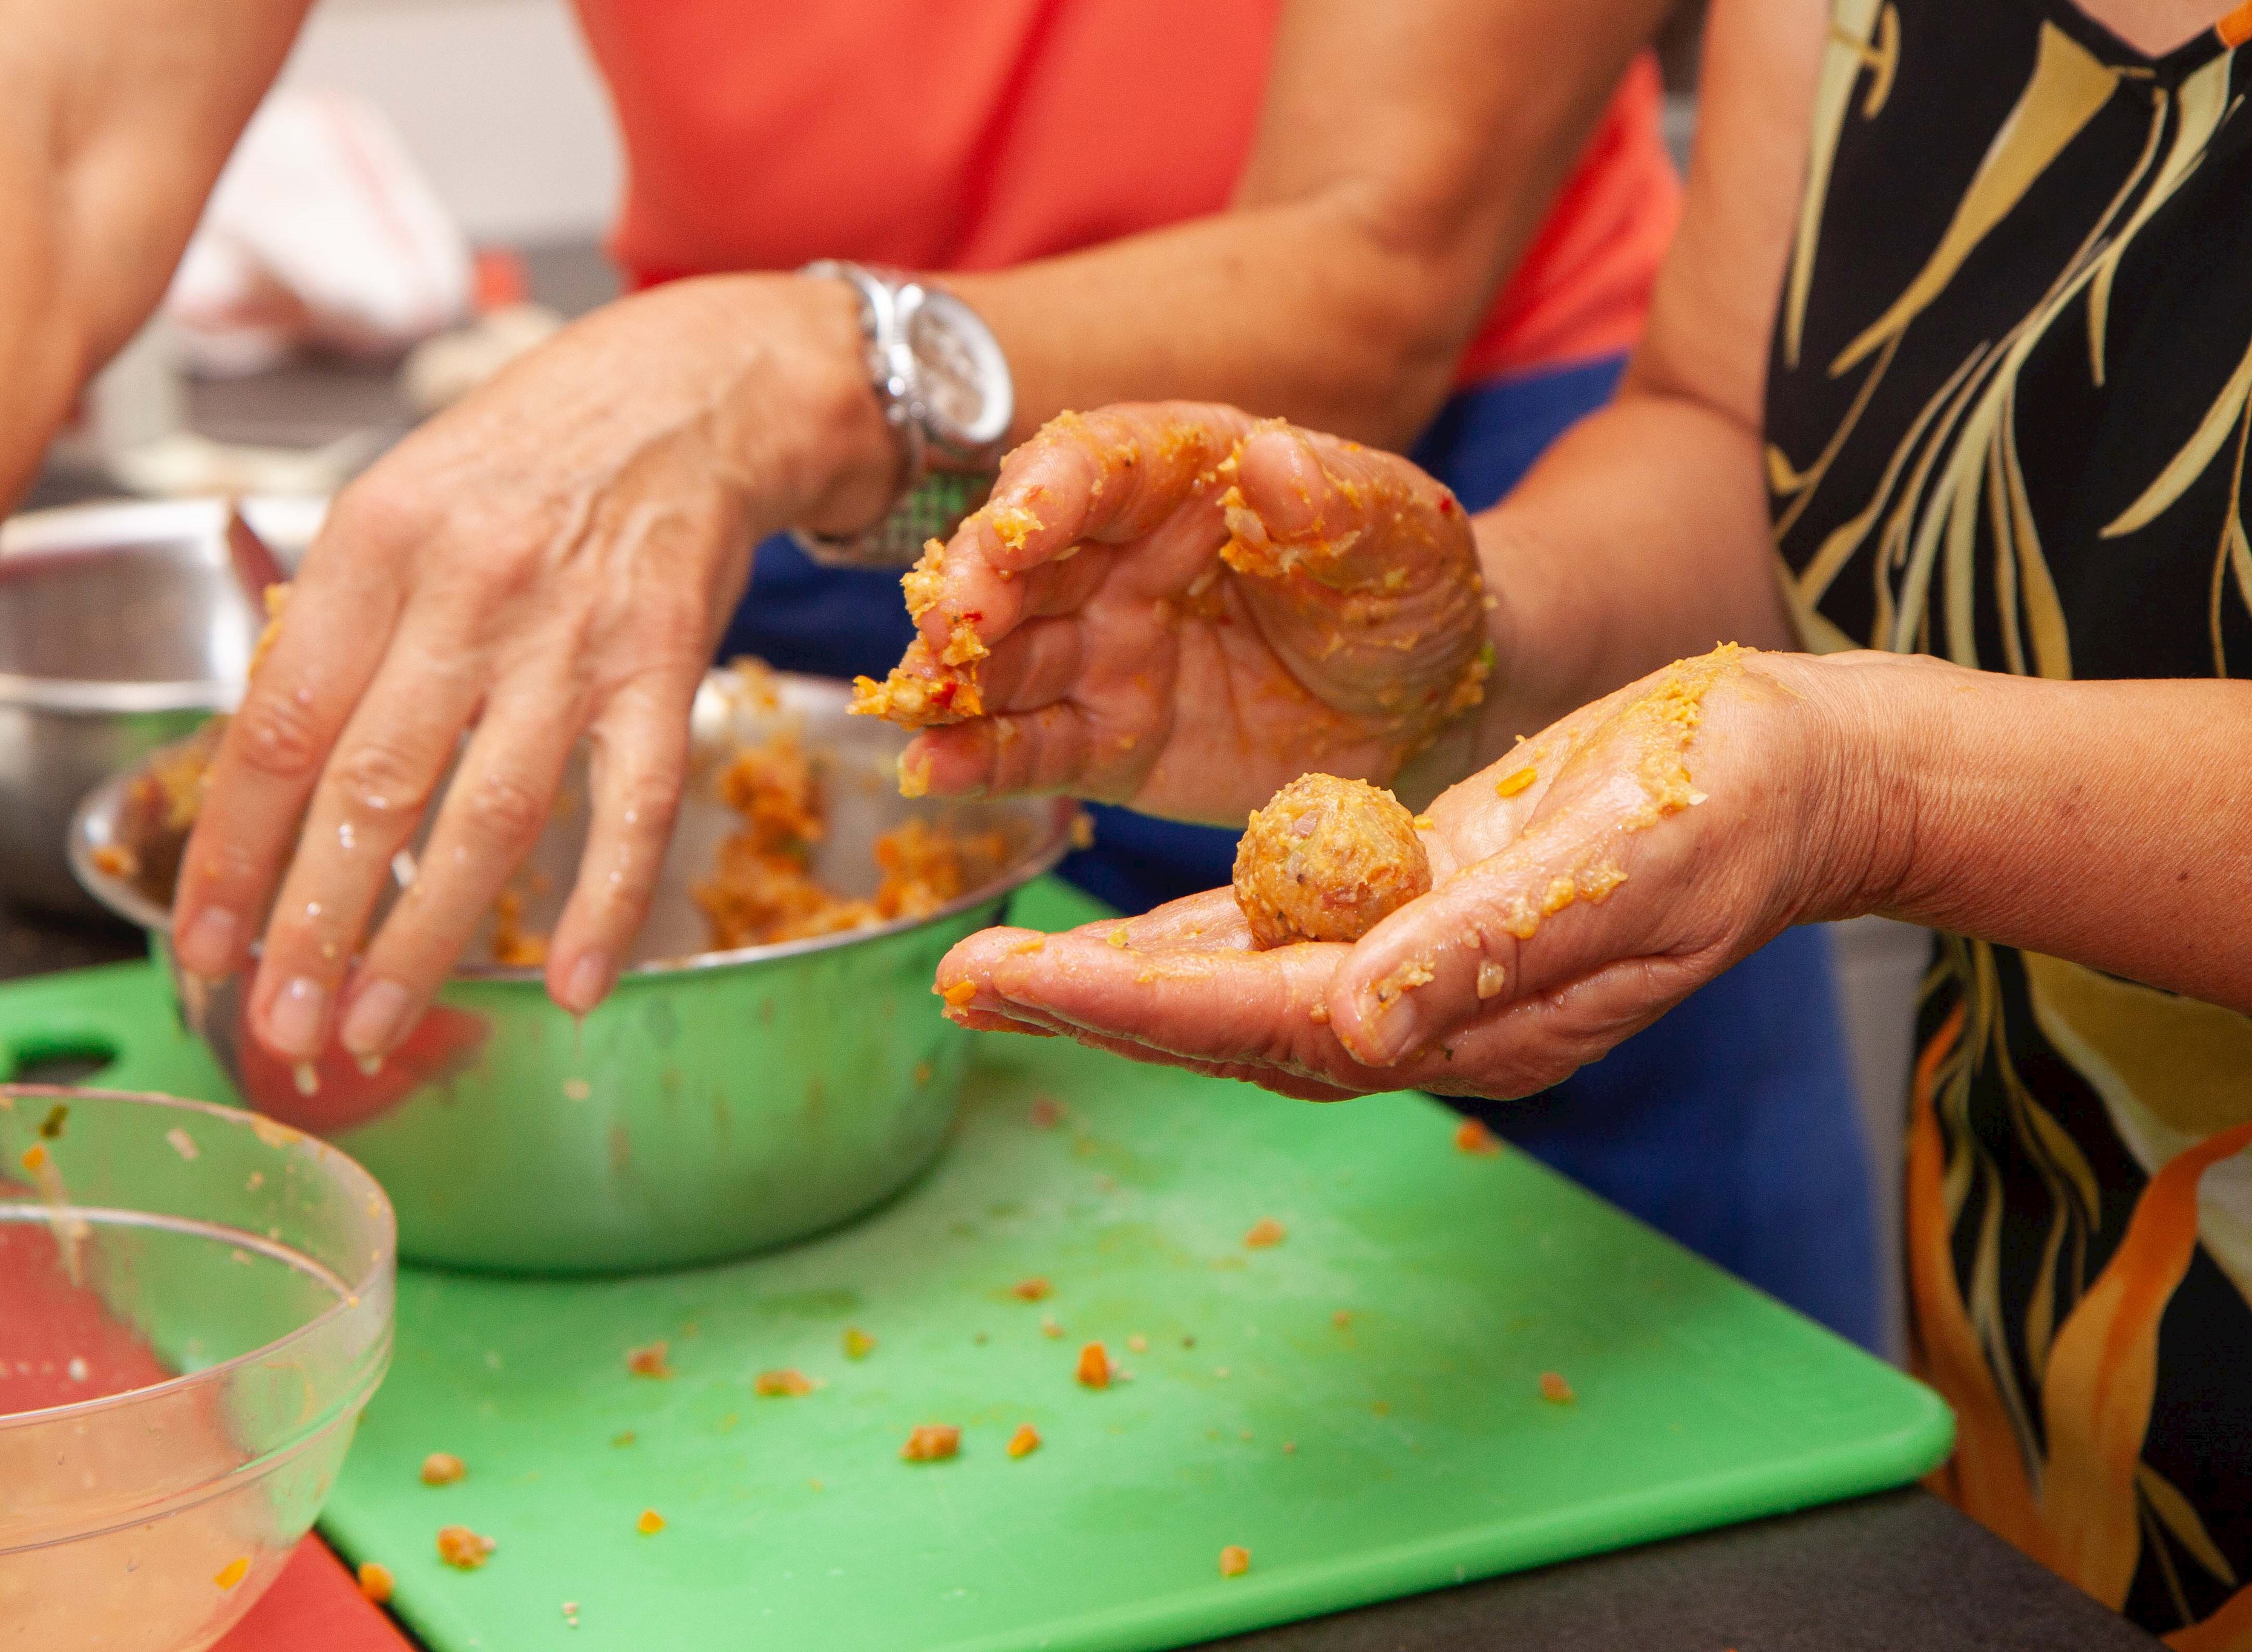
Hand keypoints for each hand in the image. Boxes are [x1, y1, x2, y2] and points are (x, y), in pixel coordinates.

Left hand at [170, 273, 897, 1064]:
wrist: (689, 391)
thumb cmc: (527, 457)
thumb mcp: (399, 501)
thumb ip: (338, 627)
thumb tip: (270, 780)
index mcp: (375, 541)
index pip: (277, 726)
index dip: (231, 852)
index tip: (203, 943)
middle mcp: (468, 588)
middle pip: (371, 788)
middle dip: (311, 928)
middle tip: (279, 1029)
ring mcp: (575, 634)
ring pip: (489, 814)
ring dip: (423, 940)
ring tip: (374, 1030)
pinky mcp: (668, 668)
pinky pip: (637, 806)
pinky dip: (606, 904)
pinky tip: (577, 988)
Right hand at [863, 404, 1488, 820]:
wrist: (1436, 704)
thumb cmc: (1413, 592)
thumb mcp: (1402, 538)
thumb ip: (1337, 502)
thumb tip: (1273, 459)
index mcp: (1182, 475)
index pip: (1095, 467)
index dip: (1050, 491)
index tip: (1020, 521)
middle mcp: (1118, 556)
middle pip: (1021, 562)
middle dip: (973, 587)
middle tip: (948, 623)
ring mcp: (1102, 649)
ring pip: (1003, 658)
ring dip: (949, 678)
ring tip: (909, 706)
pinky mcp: (1106, 737)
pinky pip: (1029, 748)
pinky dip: (975, 760)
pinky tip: (930, 769)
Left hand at [936, 648, 1894, 1098]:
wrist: (1804, 773)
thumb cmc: (1728, 800)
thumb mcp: (1624, 859)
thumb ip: (1489, 945)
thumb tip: (1360, 1024)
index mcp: (1472, 1011)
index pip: (1271, 1024)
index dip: (1135, 1006)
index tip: (1013, 981)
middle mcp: (1430, 1011)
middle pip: (1230, 1026)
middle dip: (1091, 1007)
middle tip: (956, 981)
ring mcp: (1422, 968)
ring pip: (1243, 993)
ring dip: (1120, 984)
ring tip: (997, 967)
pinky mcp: (1421, 909)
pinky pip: (1287, 942)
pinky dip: (1197, 942)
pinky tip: (1120, 937)